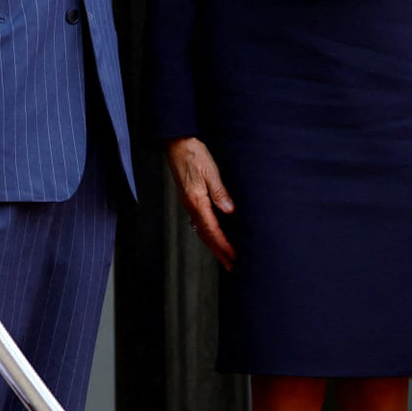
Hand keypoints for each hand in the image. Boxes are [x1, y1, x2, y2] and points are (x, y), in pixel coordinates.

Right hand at [167, 137, 235, 268]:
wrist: (177, 144)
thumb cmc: (194, 154)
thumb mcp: (210, 171)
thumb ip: (219, 192)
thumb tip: (229, 210)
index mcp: (196, 201)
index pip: (212, 230)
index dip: (223, 245)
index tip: (234, 256)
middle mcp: (191, 206)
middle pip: (206, 236)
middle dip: (219, 252)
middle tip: (231, 266)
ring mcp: (189, 204)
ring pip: (201, 231)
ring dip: (214, 246)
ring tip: (225, 258)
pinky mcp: (190, 199)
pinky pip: (199, 223)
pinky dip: (208, 234)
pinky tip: (214, 237)